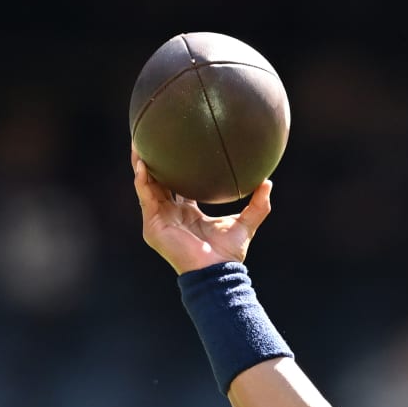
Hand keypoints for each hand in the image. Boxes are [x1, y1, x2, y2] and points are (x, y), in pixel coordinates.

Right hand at [132, 145, 272, 273]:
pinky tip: (143, 163)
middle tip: (152, 135)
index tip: (177, 146)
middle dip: (153, 160)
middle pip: (158, 181)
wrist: (216, 271)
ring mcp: (160, 219)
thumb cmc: (229, 253)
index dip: (175, 167)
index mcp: (189, 212)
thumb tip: (268, 182)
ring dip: (141, 163)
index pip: (178, 185)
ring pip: (146, 185)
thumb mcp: (246, 223)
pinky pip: (145, 196)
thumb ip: (258, 205)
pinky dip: (142, 179)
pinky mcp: (153, 224)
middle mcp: (172, 214)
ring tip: (139, 140)